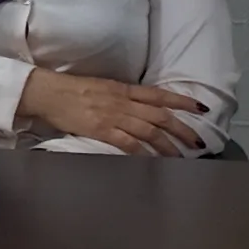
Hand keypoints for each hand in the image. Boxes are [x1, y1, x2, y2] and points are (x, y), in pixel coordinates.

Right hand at [17, 69, 206, 154]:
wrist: (47, 92)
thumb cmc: (71, 89)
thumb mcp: (102, 87)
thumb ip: (121, 96)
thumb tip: (138, 106)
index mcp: (123, 89)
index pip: (159, 95)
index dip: (181, 102)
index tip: (201, 109)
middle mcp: (123, 102)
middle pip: (161, 116)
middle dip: (183, 129)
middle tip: (199, 142)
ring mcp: (113, 116)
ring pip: (150, 131)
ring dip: (168, 146)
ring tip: (182, 157)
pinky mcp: (101, 129)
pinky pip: (128, 143)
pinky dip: (143, 152)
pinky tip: (152, 161)